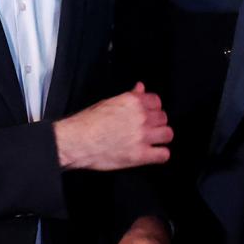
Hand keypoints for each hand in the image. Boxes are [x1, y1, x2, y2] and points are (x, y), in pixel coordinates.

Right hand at [54, 83, 172, 170]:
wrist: (76, 141)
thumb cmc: (86, 123)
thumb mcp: (108, 103)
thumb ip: (129, 96)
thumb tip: (140, 88)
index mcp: (132, 102)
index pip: (156, 101)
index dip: (152, 108)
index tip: (148, 113)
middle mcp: (140, 117)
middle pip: (163, 118)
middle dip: (156, 123)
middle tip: (146, 128)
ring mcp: (142, 136)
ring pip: (168, 134)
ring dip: (160, 137)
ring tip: (151, 141)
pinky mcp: (140, 155)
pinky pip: (163, 154)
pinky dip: (159, 155)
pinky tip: (152, 154)